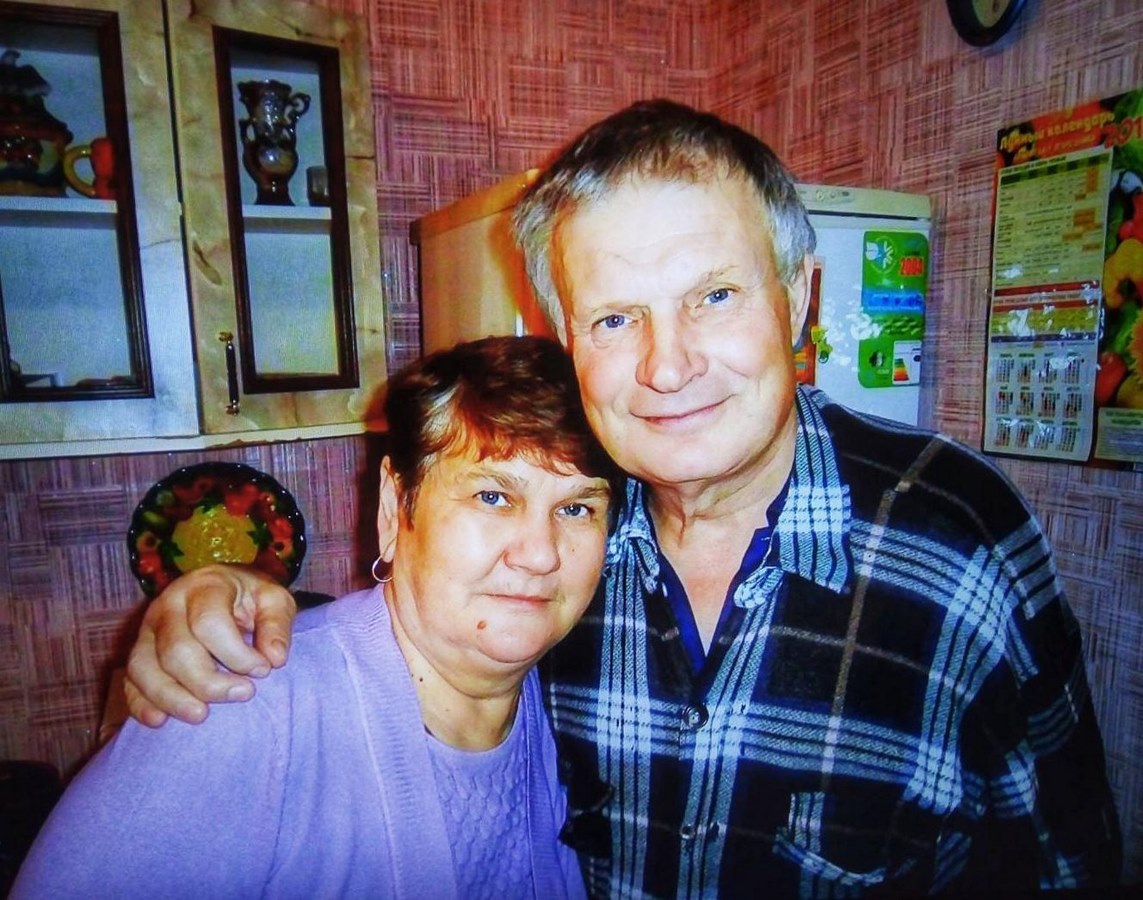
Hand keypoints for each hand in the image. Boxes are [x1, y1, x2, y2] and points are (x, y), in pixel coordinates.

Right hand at [124, 565, 296, 726]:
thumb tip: (275, 658)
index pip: (208, 623)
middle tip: (243, 694)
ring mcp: (146, 630)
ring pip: (144, 668)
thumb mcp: (275, 599)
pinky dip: (140, 704)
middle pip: (175, 650)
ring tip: (201, 715)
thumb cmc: (252, 598)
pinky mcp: (137, 653)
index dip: (236, 653)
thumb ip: (277, 624)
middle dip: (207, 681)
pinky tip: (160, 721)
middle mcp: (167, 606)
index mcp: (203, 586)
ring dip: (171, 697)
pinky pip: (129, 681)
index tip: (263, 671)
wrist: (226, 591)